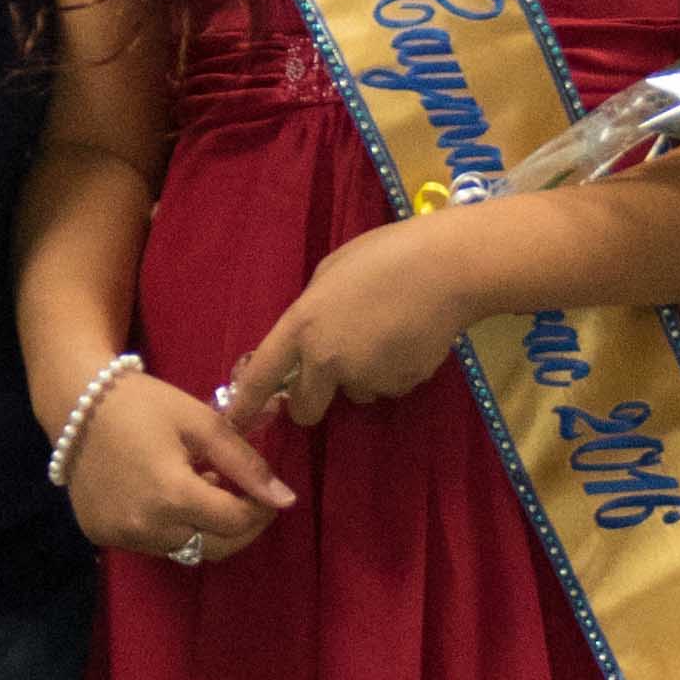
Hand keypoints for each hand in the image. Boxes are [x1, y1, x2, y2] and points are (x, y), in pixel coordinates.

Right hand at [65, 372, 292, 564]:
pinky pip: (153, 544)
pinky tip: (169, 497)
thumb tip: (284, 499)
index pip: (236, 522)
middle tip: (247, 500)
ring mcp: (121, 536)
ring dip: (204, 529)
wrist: (75, 403)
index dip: (261, 510)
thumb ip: (244, 463)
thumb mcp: (200, 422)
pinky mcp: (102, 536)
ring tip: (204, 491)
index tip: (269, 493)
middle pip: (214, 548)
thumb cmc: (142, 403)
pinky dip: (171, 528)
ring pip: (184, 550)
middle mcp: (146, 527)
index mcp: (173, 495)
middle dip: (240, 528)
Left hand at [223, 212, 491, 429]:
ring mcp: (366, 377)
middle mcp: (328, 360)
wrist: (446, 267)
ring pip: (356, 392)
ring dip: (364, 375)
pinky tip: (410, 336)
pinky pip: (390, 384)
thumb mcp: (330, 272)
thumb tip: (311, 334)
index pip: (263, 375)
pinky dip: (396, 369)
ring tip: (387, 331)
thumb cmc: (385, 255)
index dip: (245, 404)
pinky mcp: (401, 384)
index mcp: (303, 326)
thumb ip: (313, 309)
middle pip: (307, 408)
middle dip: (314, 400)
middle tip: (331, 376)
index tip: (233, 424)